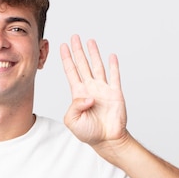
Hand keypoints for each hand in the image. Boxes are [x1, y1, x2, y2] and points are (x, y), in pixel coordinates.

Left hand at [60, 34, 128, 150]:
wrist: (107, 140)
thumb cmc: (89, 133)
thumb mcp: (72, 121)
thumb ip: (75, 107)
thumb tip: (88, 97)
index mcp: (78, 94)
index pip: (71, 71)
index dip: (67, 58)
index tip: (63, 46)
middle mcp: (90, 88)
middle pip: (82, 64)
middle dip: (78, 50)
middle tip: (74, 37)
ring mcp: (103, 89)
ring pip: (97, 66)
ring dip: (94, 54)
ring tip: (90, 41)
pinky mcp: (115, 93)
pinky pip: (115, 76)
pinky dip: (114, 66)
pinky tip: (111, 56)